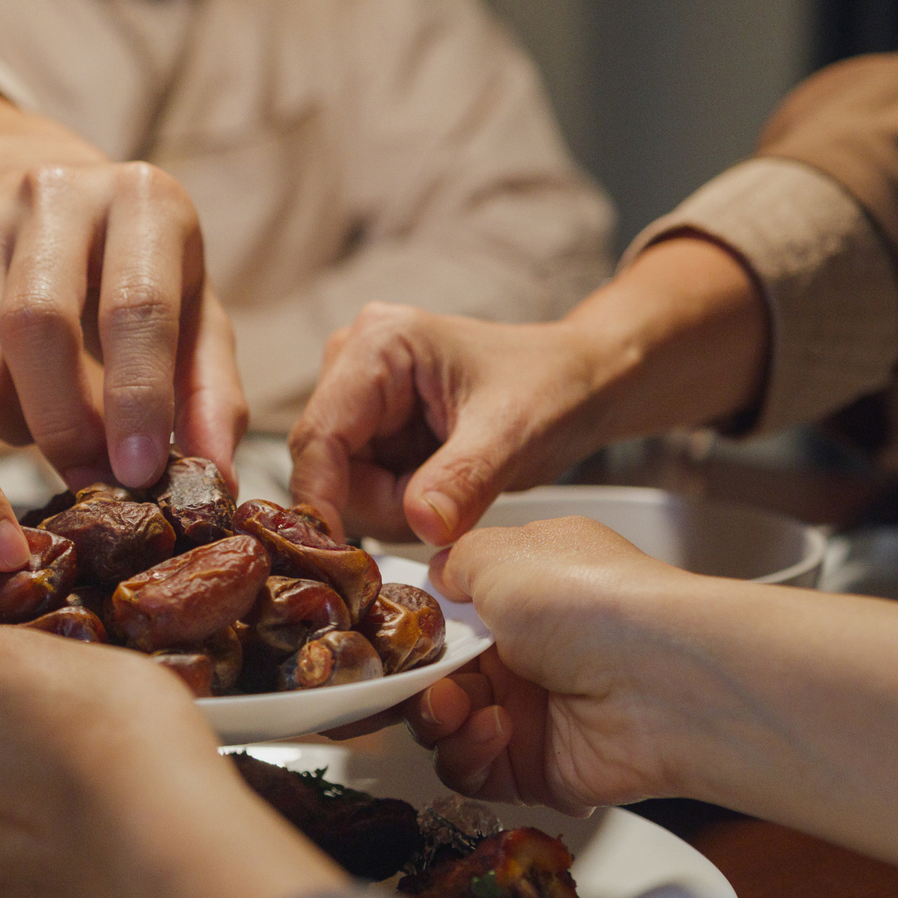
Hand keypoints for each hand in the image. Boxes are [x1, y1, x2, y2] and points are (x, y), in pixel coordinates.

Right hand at [0, 90, 246, 489]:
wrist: (46, 196)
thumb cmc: (138, 274)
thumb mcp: (194, 317)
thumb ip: (211, 394)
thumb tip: (217, 477)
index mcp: (141, 199)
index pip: (135, 305)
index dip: (138, 397)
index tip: (140, 472)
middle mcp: (53, 192)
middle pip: (37, 326)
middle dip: (66, 424)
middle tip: (92, 480)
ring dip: (20, 426)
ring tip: (58, 429)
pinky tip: (14, 397)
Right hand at [287, 305, 619, 545]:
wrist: (579, 384)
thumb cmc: (551, 387)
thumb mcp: (513, 434)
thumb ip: (463, 480)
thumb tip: (420, 524)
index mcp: (379, 344)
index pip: (319, 434)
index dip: (320, 498)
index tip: (339, 552)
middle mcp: (354, 363)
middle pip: (325, 466)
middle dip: (380, 504)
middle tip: (444, 510)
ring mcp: (359, 397)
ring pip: (341, 484)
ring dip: (392, 508)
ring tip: (453, 490)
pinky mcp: (370, 427)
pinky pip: (361, 488)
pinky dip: (399, 505)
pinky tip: (439, 490)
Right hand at [398, 517, 695, 813]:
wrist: (662, 679)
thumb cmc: (593, 602)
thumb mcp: (503, 553)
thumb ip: (456, 561)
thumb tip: (437, 575)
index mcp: (519, 597)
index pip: (444, 621)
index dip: (412, 633)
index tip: (390, 640)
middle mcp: (524, 654)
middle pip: (434, 678)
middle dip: (416, 681)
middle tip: (421, 681)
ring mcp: (530, 713)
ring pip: (444, 729)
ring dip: (439, 718)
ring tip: (460, 707)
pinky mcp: (536, 768)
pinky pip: (473, 773)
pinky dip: (470, 753)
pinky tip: (497, 729)